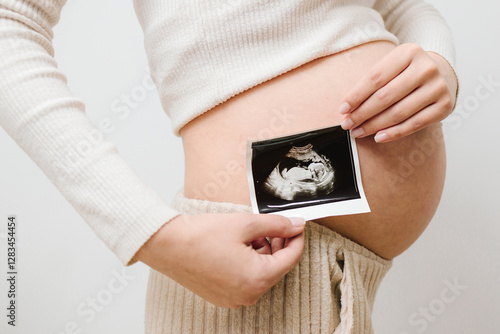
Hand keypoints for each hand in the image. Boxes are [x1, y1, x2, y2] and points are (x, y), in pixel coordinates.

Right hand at [134, 213, 305, 308]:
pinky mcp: (223, 296)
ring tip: (249, 233)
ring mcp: (235, 299)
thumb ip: (277, 225)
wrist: (167, 245)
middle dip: (278, 244)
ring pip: (261, 273)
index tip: (297, 225)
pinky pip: (246, 280)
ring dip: (262, 253)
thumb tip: (296, 225)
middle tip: (272, 225)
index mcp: (257, 279)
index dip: (296, 237)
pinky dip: (248, 263)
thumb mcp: (246, 223)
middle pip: (276, 267)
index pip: (291, 258)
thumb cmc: (201, 235)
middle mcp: (248, 295)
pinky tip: (238, 246)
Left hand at [339, 43, 457, 142]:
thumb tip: (347, 109)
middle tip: (347, 125)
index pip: (375, 78)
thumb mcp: (391, 67)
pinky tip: (378, 137)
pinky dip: (394, 133)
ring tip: (358, 132)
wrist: (441, 73)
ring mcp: (438, 87)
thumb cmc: (406, 72)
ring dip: (374, 126)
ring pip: (398, 113)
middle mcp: (426, 68)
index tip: (342, 110)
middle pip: (385, 97)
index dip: (356, 96)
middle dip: (362, 114)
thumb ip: (371, 84)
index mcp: (409, 52)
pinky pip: (414, 124)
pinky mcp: (445, 105)